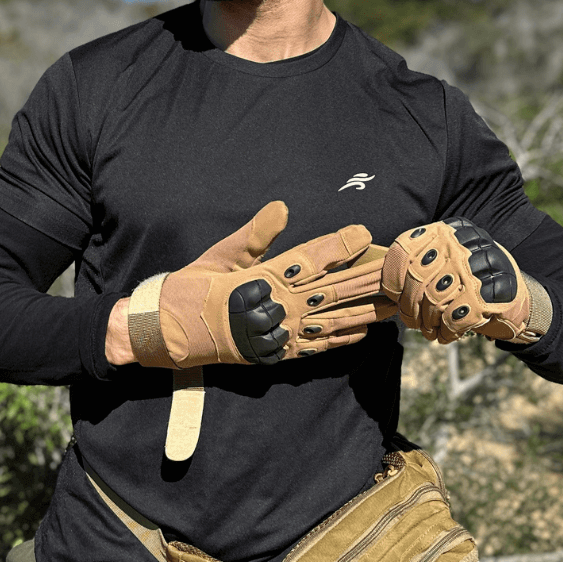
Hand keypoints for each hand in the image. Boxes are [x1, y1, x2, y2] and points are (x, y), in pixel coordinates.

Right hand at [128, 202, 392, 368]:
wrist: (167, 333)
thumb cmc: (192, 288)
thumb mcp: (220, 255)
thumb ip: (255, 235)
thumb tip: (282, 208)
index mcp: (263, 278)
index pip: (309, 259)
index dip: (339, 245)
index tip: (364, 233)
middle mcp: (276, 307)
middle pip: (330, 291)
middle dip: (364, 280)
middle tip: (394, 271)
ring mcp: (277, 333)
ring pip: (329, 322)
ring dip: (362, 313)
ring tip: (390, 306)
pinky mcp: (274, 354)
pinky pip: (314, 349)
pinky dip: (338, 342)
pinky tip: (362, 335)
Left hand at [380, 218, 537, 344]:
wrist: (512, 298)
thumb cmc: (465, 282)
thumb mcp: (442, 262)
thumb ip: (414, 265)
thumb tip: (378, 284)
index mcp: (445, 232)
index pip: (404, 251)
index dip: (392, 279)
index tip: (394, 296)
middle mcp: (461, 244)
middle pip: (416, 278)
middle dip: (409, 307)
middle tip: (411, 321)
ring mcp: (478, 268)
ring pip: (434, 300)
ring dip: (427, 323)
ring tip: (429, 329)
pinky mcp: (492, 294)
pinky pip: (455, 318)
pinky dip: (447, 332)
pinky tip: (447, 334)